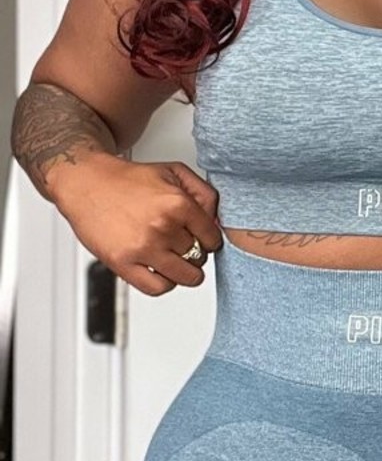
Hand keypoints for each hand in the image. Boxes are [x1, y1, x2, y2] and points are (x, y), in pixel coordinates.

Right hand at [52, 152, 224, 296]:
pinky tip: (160, 270)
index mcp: (177, 204)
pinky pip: (157, 288)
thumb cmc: (127, 180)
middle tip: (185, 245)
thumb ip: (204, 194)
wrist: (86, 183)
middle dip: (196, 253)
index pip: (213, 238)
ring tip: (176, 261)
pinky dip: (165, 283)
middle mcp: (162, 227)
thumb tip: (217, 222)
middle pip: (199, 257)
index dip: (210, 240)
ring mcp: (143, 248)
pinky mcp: (123, 263)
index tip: (204, 239)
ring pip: (185, 277)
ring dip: (185, 272)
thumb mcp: (174, 172)